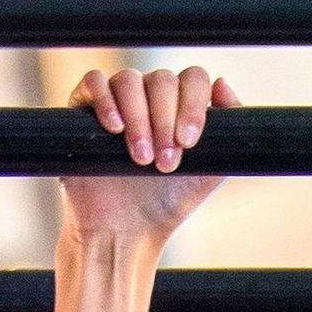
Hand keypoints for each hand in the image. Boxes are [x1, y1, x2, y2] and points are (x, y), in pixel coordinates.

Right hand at [56, 63, 238, 251]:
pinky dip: (106, 100)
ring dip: (139, 118)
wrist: (125, 232)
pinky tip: (115, 128)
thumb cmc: (166, 203)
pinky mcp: (84, 109)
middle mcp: (148, 97)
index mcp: (178, 104)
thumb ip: (227, 131)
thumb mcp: (209, 170)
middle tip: (164, 163)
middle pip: (161, 80)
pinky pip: (95, 82)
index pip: (192, 79)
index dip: (192, 104)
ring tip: (141, 159)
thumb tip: (223, 83)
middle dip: (165, 122)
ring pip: (129, 80)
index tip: (188, 142)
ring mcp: (117, 100)